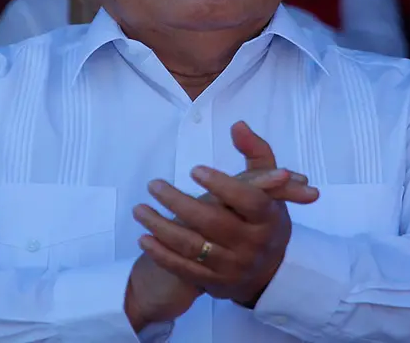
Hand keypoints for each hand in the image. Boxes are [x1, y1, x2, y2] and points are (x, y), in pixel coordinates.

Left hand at [125, 165, 314, 330]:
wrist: (268, 270)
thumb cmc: (264, 216)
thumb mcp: (270, 185)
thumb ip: (256, 152)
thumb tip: (237, 125)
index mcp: (268, 217)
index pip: (248, 201)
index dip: (222, 185)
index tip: (194, 170)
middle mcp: (252, 244)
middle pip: (212, 223)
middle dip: (178, 203)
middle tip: (153, 185)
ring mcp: (232, 266)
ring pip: (192, 246)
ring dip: (161, 227)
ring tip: (139, 209)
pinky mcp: (214, 283)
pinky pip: (184, 269)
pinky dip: (161, 254)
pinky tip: (144, 238)